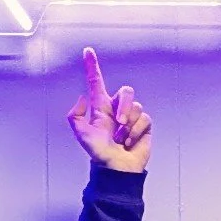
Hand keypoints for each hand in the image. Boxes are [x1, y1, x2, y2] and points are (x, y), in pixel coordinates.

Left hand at [67, 47, 151, 172]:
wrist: (117, 169)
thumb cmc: (99, 154)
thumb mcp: (82, 135)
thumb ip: (75, 116)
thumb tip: (82, 98)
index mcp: (101, 108)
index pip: (97, 83)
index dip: (92, 67)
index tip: (87, 51)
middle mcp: (117, 110)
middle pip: (126, 92)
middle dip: (124, 105)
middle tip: (119, 123)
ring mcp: (131, 117)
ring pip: (136, 107)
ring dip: (129, 125)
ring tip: (121, 139)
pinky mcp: (143, 126)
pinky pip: (144, 119)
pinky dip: (136, 132)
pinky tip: (130, 143)